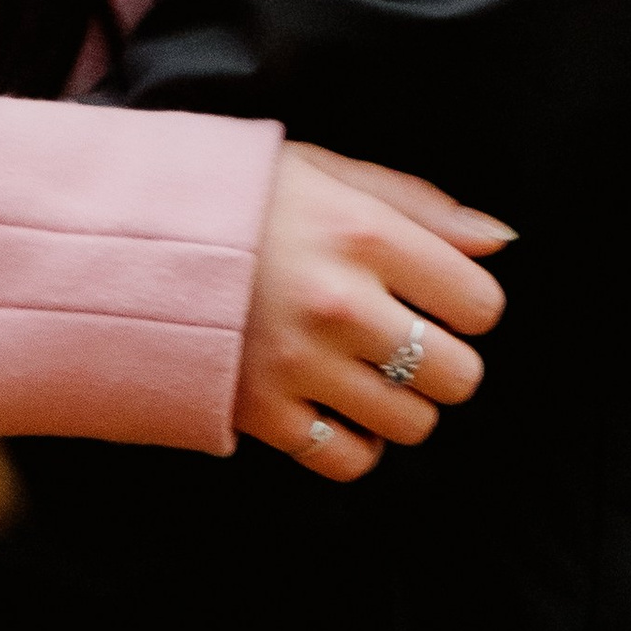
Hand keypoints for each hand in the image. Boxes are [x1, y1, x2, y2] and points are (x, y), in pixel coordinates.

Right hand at [237, 141, 509, 484]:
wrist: (129, 238)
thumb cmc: (240, 198)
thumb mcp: (326, 170)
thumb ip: (420, 204)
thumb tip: (501, 240)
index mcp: (363, 233)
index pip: (480, 303)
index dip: (467, 304)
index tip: (438, 297)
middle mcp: (340, 304)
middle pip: (458, 374)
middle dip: (443, 361)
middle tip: (405, 340)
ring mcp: (301, 364)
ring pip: (412, 424)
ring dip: (401, 403)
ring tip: (367, 370)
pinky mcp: (263, 412)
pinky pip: (350, 461)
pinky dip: (355, 445)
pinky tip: (337, 408)